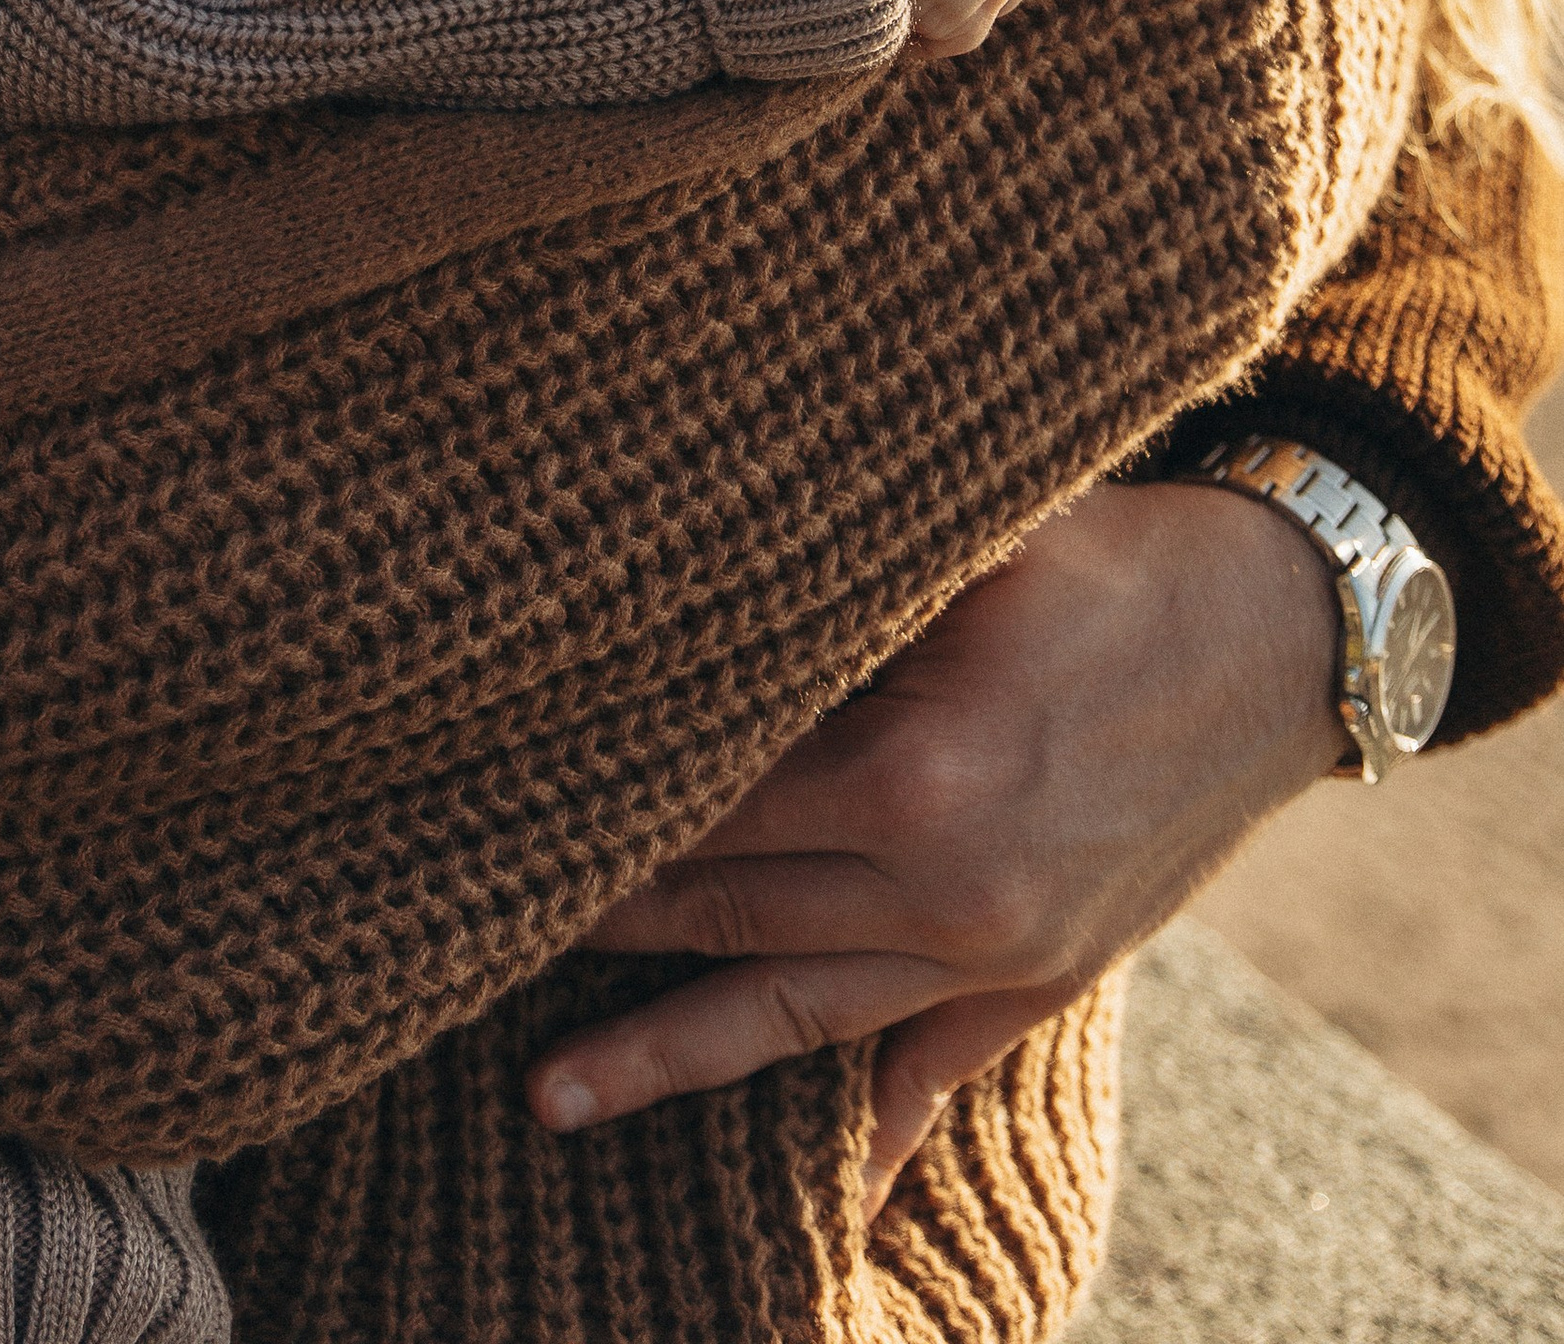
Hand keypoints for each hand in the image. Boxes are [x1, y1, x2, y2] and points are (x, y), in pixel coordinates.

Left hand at [528, 480, 1343, 1208]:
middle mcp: (946, 889)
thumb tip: (671, 565)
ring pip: (793, 1017)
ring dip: (668, 1054)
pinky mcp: (1043, 979)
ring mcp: (997, 953)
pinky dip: (872, 1133)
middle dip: (591, 928)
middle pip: (723, 915)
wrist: (1288, 632)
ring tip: (544, 1099)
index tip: (482, 807)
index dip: (589, 808)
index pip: (703, 804)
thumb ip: (823, 579)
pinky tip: (818, 1201)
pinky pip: (929, 1070)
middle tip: (454, 938)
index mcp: (912, 772)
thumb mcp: (966, 542)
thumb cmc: (1109, 554)